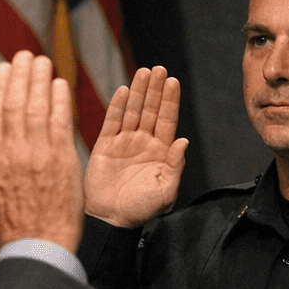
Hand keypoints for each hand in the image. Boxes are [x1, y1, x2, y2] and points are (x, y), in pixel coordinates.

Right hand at [0, 51, 82, 250]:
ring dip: (40, 81)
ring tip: (43, 61)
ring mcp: (38, 154)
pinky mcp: (62, 160)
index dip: (0, 87)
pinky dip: (60, 101)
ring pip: (37, 108)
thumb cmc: (10, 223)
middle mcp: (12, 151)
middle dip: (20, 75)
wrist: (38, 245)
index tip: (5, 68)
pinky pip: (60, 123)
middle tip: (25, 54)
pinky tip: (61, 84)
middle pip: (15, 104)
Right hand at [85, 66, 188, 228]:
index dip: (170, 101)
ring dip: (139, 92)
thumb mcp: (165, 191)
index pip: (167, 121)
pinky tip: (124, 91)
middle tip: (159, 68)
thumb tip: (184, 140)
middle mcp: (144, 143)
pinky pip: (113, 121)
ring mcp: (124, 142)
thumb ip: (175, 166)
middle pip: (151, 110)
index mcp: (161, 152)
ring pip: (133, 111)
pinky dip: (118, 106)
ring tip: (144, 72)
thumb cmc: (141, 210)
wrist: (111, 220)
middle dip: (155, 90)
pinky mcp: (105, 145)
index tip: (173, 81)